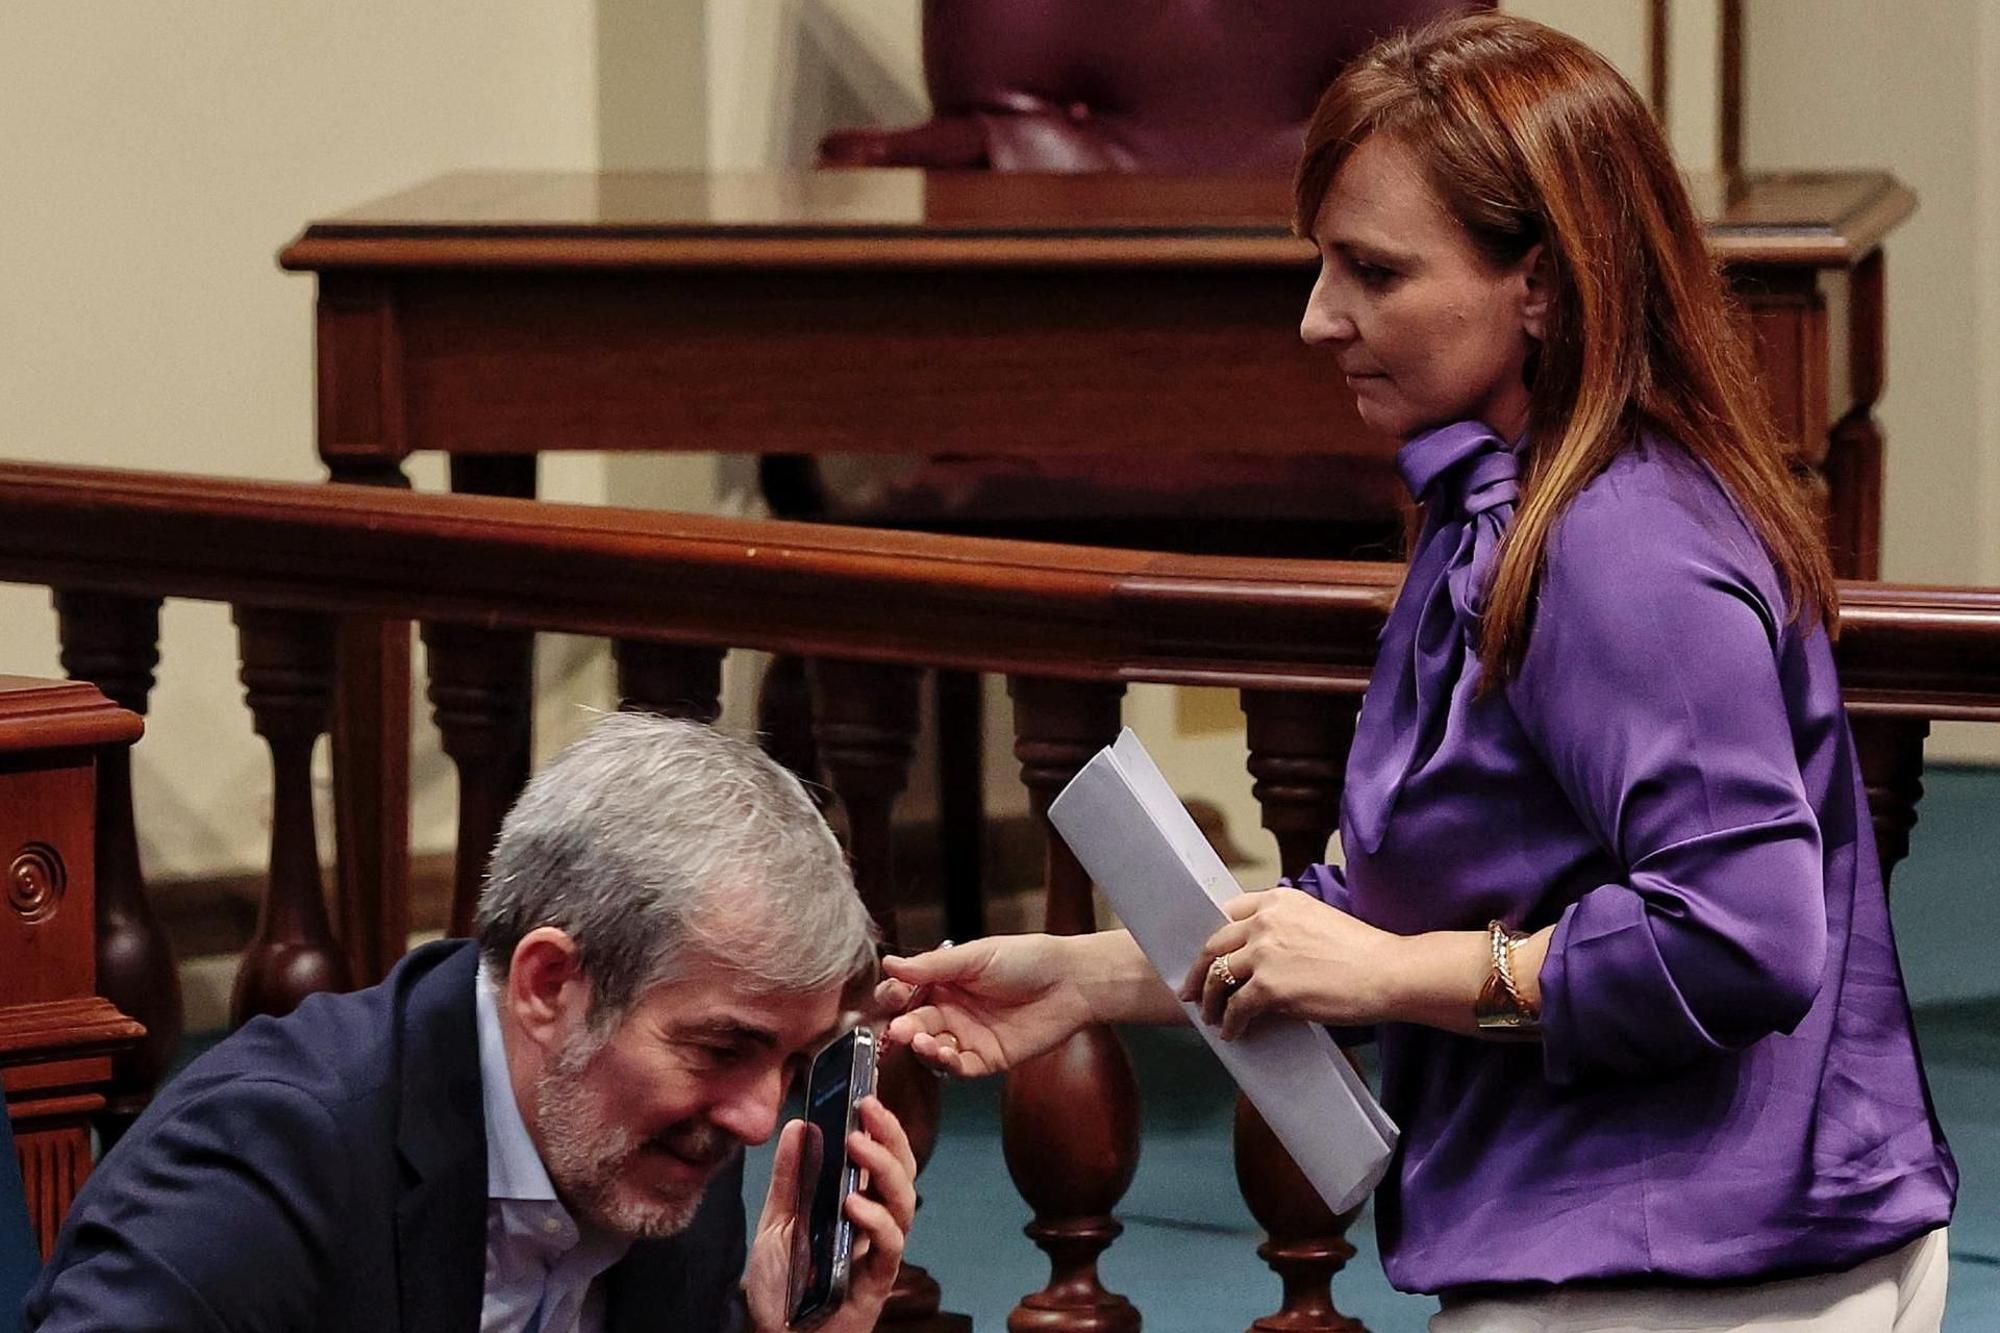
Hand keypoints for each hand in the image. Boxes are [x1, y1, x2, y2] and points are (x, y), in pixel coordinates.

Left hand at [743, 1096, 916, 1331]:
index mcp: (855, 1202)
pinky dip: (876, 1221)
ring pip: (903, 1203)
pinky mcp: (876, 1282)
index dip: (881, 1124)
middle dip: (889, 1135)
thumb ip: (790, 1176)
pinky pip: (889, 1247)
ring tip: (858, 1144)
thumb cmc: (781, 1285)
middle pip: (901, 1171)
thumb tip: (798, 1124)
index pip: (880, 1156)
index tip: (867, 1090)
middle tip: (868, 1105)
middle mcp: (874, 1223)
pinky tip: (854, 1204)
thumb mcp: (776, 1220)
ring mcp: (877, 1252)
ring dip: (884, 1168)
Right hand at [876, 935, 1094, 1076]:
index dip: (894, 996)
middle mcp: (952, 1010)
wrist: (1070, 982)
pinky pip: (960, 1068)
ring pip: (932, 1049)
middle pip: (915, 1023)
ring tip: (921, 1040)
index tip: (890, 997)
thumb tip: (889, 963)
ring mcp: (968, 1036)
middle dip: (903, 1027)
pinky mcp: (987, 1058)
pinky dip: (947, 1064)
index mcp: (945, 981)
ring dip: (922, 1047)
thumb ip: (932, 966)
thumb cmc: (1026, 959)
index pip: (907, 993)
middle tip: (899, 1029)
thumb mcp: (975, 956)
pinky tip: (944, 1054)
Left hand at [1177, 887, 1404, 1037]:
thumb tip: (1258, 960)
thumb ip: (1284, 930)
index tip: (1207, 956)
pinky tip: (1233, 1033)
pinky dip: (1230, 1023)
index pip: (1228, 914)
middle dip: (1198, 971)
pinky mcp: (1268, 987)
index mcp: (1277, 901)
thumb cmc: (1362, 953)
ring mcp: (1263, 953)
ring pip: (1218, 978)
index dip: (1215, 939)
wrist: (1388, 973)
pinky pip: (1236, 1007)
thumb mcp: (1317, 921)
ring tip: (1212, 1017)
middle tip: (1191, 990)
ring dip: (1210, 1001)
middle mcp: (1264, 921)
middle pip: (1214, 946)